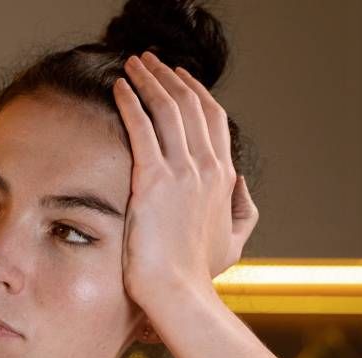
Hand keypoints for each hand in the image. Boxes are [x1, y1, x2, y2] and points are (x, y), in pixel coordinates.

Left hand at [113, 51, 258, 313]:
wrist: (178, 293)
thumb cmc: (198, 275)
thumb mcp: (233, 241)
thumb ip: (241, 210)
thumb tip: (241, 185)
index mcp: (223, 178)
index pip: (212, 120)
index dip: (196, 93)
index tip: (178, 77)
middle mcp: (207, 168)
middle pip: (191, 105)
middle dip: (169, 76)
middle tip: (150, 60)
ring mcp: (182, 173)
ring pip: (168, 109)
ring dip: (149, 79)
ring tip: (132, 63)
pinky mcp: (153, 182)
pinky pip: (142, 129)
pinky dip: (131, 102)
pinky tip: (119, 87)